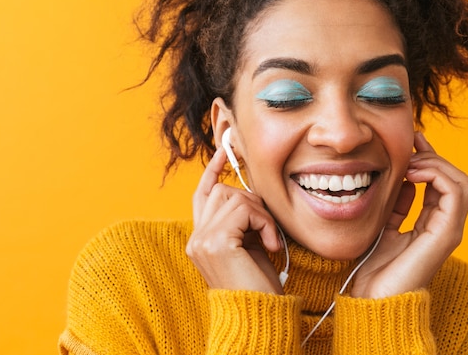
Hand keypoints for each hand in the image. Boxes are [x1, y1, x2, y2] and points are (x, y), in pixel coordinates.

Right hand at [186, 147, 283, 293]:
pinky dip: (265, 223)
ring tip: (270, 240)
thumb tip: (248, 195)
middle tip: (267, 229)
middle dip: (252, 202)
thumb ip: (240, 222)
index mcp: (200, 239)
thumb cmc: (257, 285)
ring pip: (235, 197)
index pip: (202, 195)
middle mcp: (196, 238)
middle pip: (222, 191)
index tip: (224, 151)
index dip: (212, 171)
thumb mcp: (247, 246)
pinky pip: (245, 210)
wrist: (258, 316)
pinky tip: (271, 245)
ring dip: (261, 215)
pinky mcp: (216, 241)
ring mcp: (202, 239)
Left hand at [351, 132, 467, 298]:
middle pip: (454, 177)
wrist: (373, 297)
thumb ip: (396, 205)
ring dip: (436, 164)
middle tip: (410, 149)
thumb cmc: (374, 267)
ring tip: (411, 163)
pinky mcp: (446, 233)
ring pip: (461, 181)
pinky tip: (414, 173)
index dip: (428, 159)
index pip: (440, 183)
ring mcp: (448, 229)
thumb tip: (403, 181)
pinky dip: (437, 174)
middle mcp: (444, 225)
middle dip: (433, 156)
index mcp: (431, 223)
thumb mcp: (384, 225)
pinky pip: (455, 192)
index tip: (411, 141)